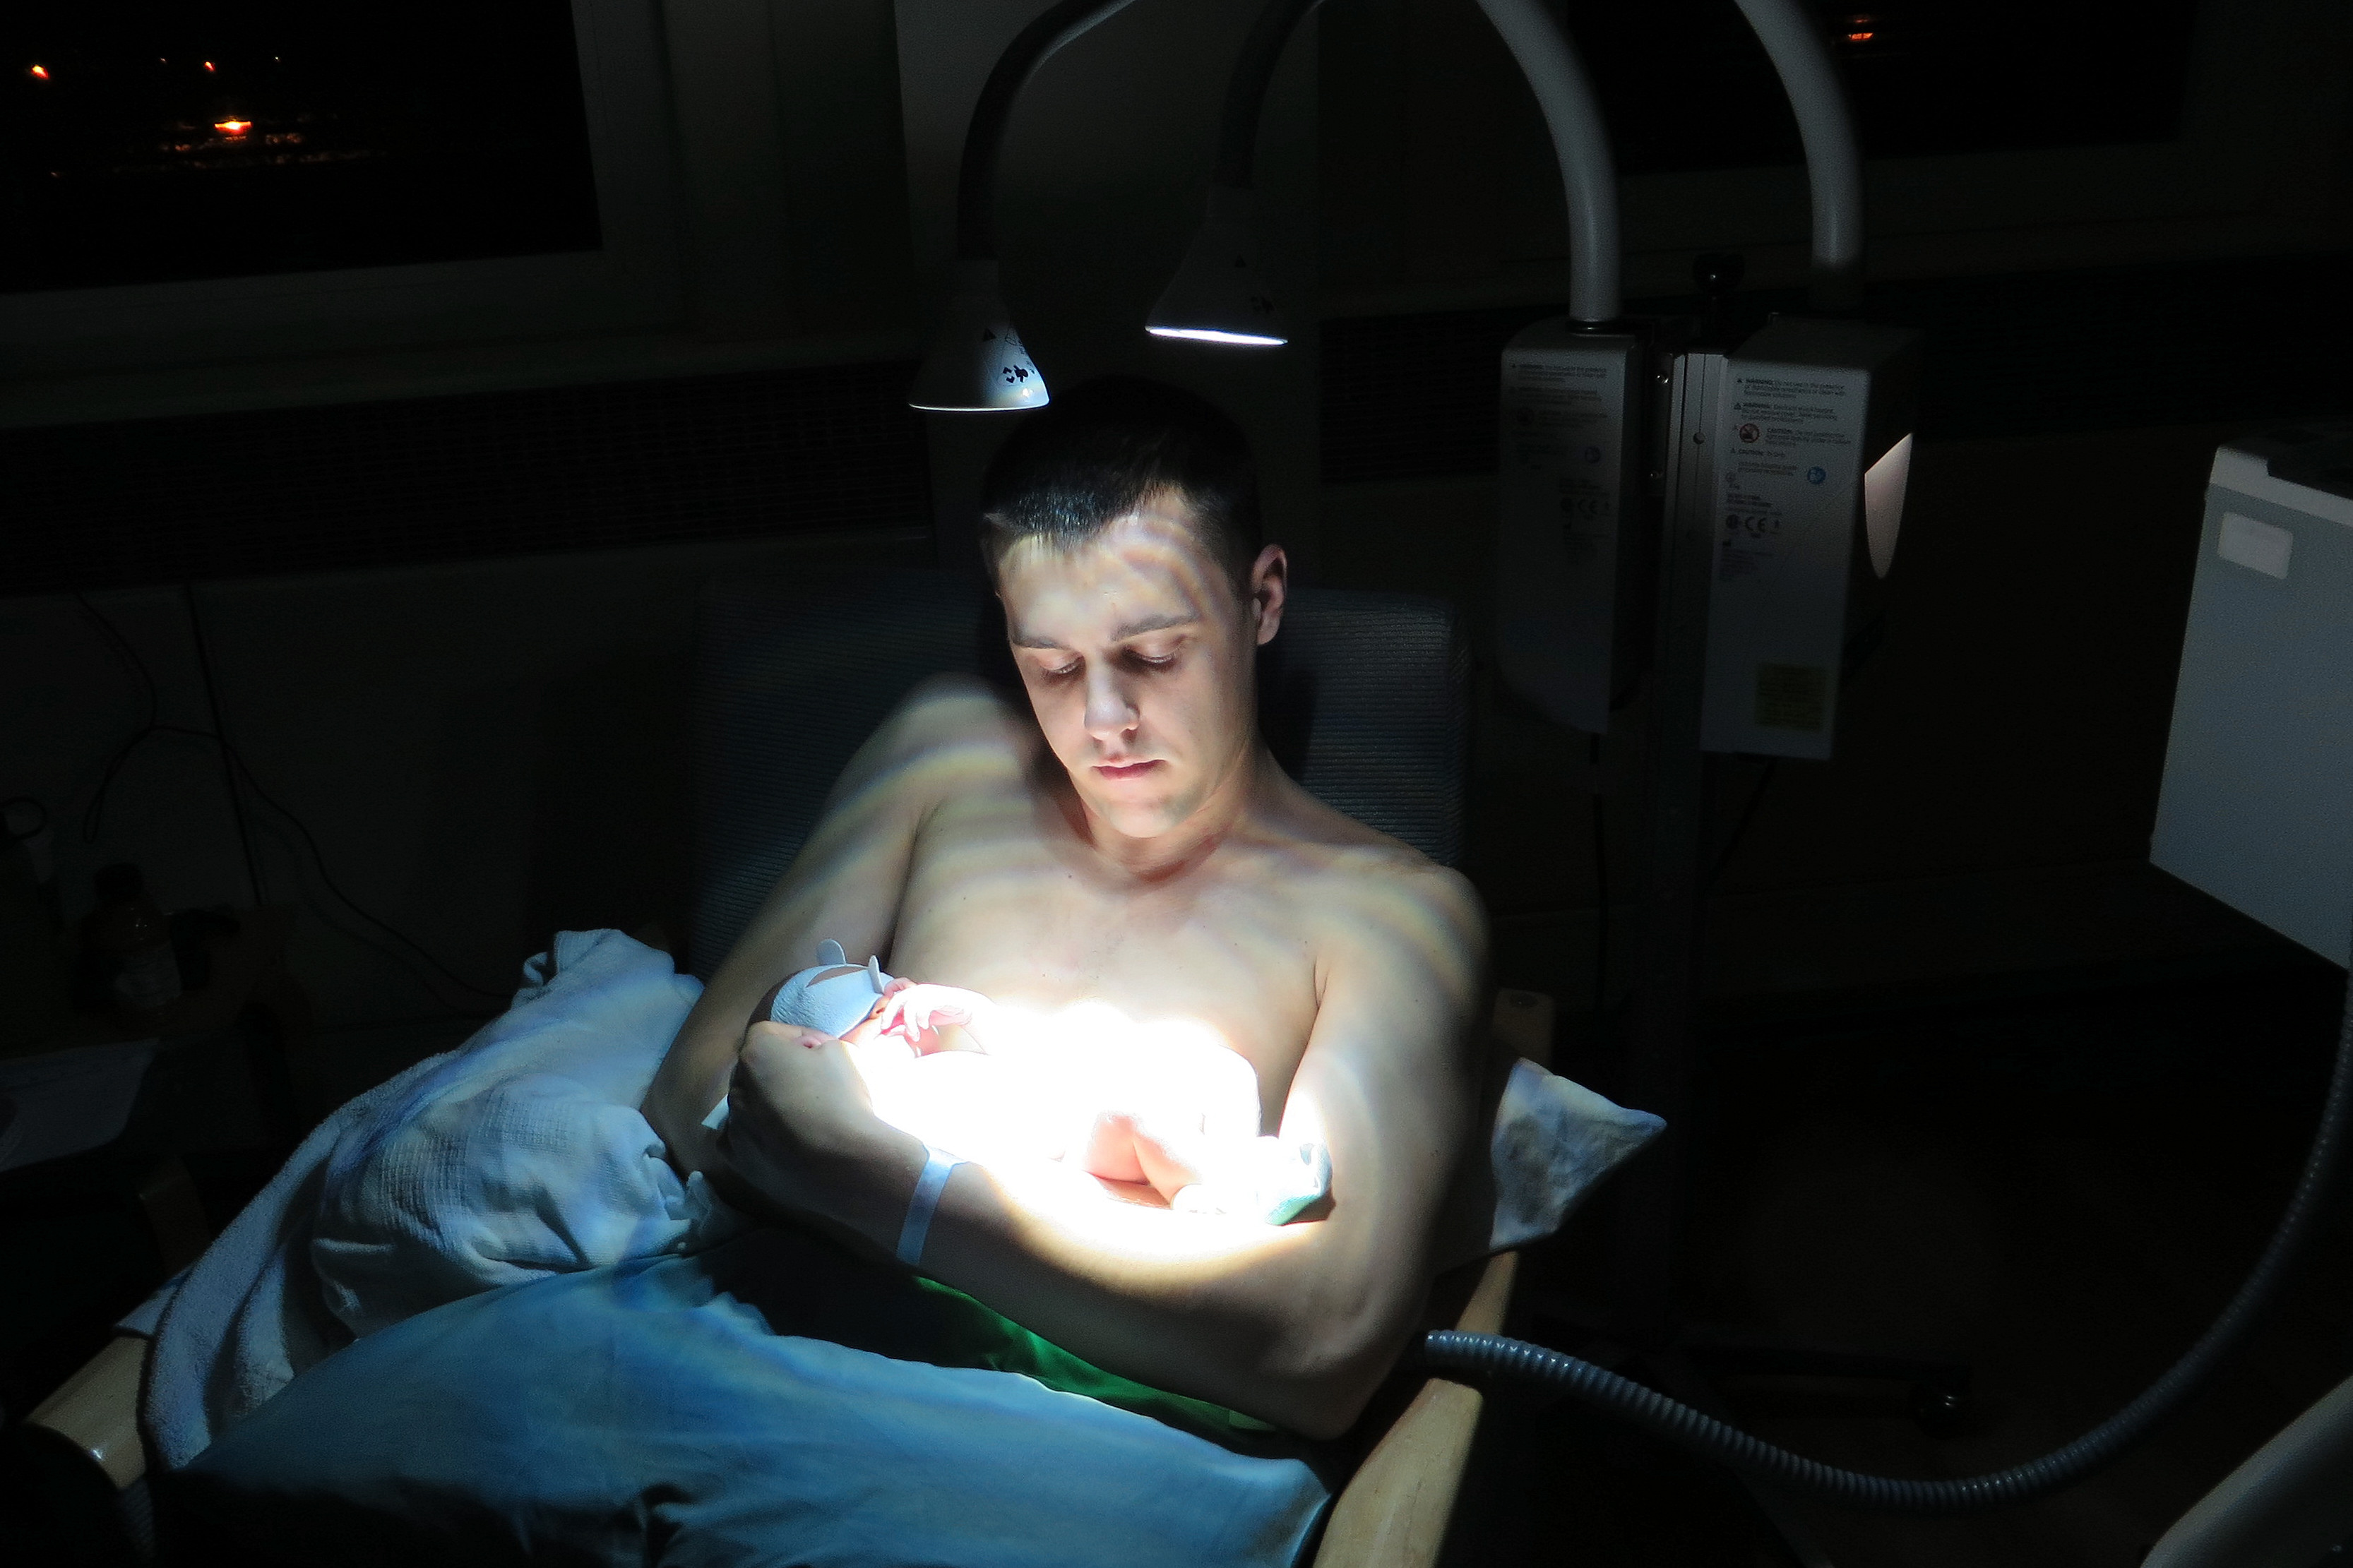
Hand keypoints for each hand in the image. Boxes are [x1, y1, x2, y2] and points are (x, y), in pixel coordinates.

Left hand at [720, 1021, 920, 1248]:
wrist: (844, 1164)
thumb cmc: (841, 1100)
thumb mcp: (841, 1053)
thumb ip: (818, 1046)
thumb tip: (812, 1055)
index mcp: (756, 1053)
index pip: (769, 1032)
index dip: (797, 1038)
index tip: (819, 1051)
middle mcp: (736, 1087)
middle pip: (754, 1068)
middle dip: (778, 1069)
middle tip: (810, 1081)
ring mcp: (733, 1125)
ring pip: (746, 1104)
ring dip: (766, 1102)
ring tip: (798, 1115)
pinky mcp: (738, 1159)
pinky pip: (741, 1138)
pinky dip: (757, 1135)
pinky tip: (780, 1140)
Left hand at [870, 983, 996, 1053]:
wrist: (964, 1008)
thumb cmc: (942, 1011)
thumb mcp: (920, 1020)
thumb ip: (905, 1024)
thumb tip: (889, 1031)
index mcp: (914, 991)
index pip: (894, 986)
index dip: (887, 994)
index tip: (884, 1008)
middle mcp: (918, 989)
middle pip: (897, 999)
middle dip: (889, 1014)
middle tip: (886, 1027)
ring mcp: (927, 993)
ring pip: (909, 1007)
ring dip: (909, 1023)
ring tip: (914, 1034)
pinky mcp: (936, 998)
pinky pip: (922, 1009)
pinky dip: (921, 1020)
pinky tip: (925, 1025)